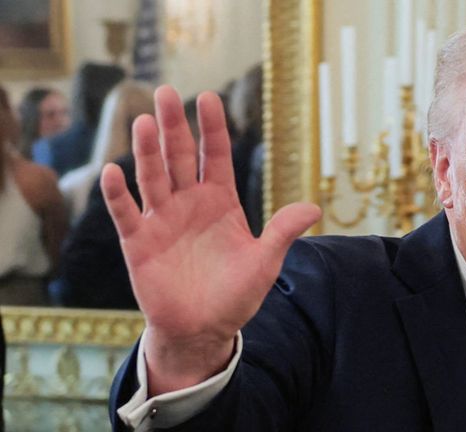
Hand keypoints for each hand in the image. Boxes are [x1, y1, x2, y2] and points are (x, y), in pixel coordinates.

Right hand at [101, 86, 320, 394]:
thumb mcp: (265, 263)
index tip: (209, 97)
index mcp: (221, 202)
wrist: (204, 330)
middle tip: (166, 93)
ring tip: (143, 122)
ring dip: (146, 152)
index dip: (213, 128)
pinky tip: (113, 172)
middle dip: (174, 126)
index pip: (217, 156)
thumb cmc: (236, 295)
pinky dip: (118, 195)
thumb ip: (282, 233)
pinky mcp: (139, 243)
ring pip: (152, 178)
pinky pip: (126, 214)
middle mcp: (189, 203)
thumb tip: (315, 207)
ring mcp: (162, 220)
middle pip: (180, 157)